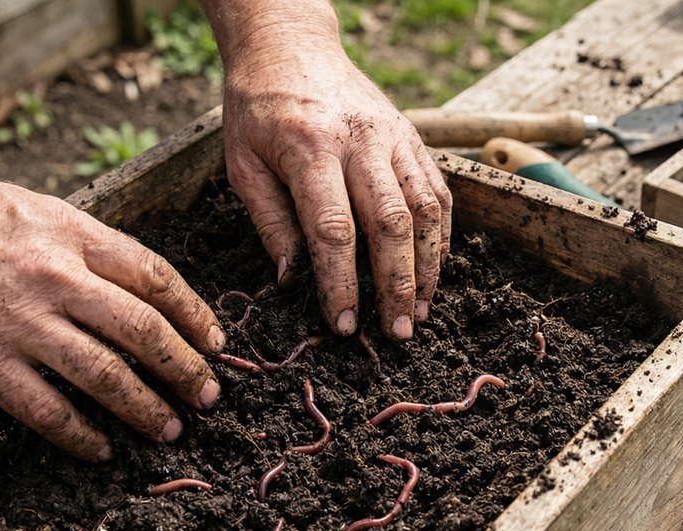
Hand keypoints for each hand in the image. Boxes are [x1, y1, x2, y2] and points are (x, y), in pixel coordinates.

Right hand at [0, 171, 225, 460]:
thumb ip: (82, 242)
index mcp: (71, 235)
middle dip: (185, 368)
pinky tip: (101, 449)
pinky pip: (47, 410)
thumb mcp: (29, 207)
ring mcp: (21, 325)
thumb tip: (133, 278)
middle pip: (143, 331)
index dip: (194, 314)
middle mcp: (55, 279)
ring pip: (106, 375)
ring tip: (171, 429)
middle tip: (209, 394)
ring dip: (146, 408)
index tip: (215, 341)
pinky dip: (81, 435)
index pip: (155, 277)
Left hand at [219, 31, 450, 339]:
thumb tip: (292, 280)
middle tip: (396, 332)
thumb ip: (270, 222)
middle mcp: (360, 141)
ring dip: (428, 267)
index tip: (343, 324)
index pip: (333, 229)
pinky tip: (432, 271)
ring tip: (419, 311)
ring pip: (425, 209)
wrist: (290, 45)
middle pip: (390, 224)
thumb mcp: (242, 164)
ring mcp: (393, 137)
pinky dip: (440, 236)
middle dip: (396, 285)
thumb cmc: (259, 109)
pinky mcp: (412, 138)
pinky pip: (437, 192)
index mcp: (310, 149)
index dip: (341, 283)